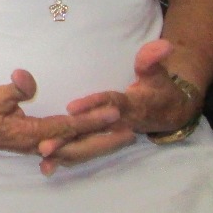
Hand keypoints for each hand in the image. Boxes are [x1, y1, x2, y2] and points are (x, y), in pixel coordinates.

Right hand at [0, 69, 119, 154]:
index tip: (113, 113)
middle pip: (76, 145)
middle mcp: (34, 144)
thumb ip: (13, 88)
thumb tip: (26, 77)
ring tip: (118, 136)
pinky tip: (91, 144)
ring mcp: (32, 146)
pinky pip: (61, 148)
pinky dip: (80, 145)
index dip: (91, 119)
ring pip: (71, 149)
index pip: (67, 126)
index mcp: (29, 133)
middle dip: (104, 139)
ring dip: (96, 142)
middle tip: (130, 131)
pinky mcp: (30, 144)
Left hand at [37, 40, 193, 174]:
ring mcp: (110, 135)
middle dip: (69, 140)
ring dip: (65, 152)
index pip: (110, 103)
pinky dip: (67, 160)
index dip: (93, 105)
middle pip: (92, 133)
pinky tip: (46, 168)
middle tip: (45, 146)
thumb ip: (152, 59)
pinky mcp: (104, 141)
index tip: (71, 107)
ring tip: (42, 157)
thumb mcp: (157, 73)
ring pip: (86, 146)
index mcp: (130, 105)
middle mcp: (118, 124)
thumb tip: (163, 45)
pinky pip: (84, 152)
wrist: (169, 114)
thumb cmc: (158, 89)